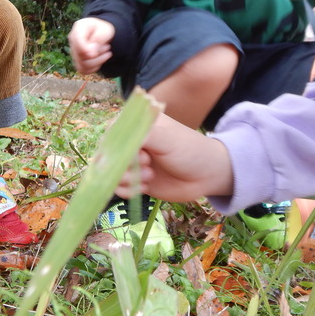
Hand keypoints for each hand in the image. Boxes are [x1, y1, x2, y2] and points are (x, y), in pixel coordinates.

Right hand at [68, 18, 114, 74]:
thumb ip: (98, 40)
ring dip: (98, 61)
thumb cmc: (103, 30)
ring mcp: (73, 51)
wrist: (102, 33)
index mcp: (78, 28)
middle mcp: (72, 40)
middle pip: (81, 55)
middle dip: (97, 54)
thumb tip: (90, 55)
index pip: (77, 41)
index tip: (97, 52)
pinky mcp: (76, 61)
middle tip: (108, 47)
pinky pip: (83, 70)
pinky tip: (100, 59)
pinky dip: (95, 67)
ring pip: (82, 65)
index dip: (86, 50)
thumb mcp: (105, 30)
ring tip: (106, 53)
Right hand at [117, 114, 234, 201]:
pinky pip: (118, 187)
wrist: (207, 176)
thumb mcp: (167, 139)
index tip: (134, 152)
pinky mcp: (135, 180)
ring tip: (150, 176)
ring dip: (126, 178)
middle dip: (123, 163)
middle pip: (108, 154)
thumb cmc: (190, 150)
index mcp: (138, 125)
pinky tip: (145, 188)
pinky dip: (127, 190)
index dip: (116, 145)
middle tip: (147, 164)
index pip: (112, 131)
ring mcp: (133, 162)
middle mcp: (132, 143)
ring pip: (111, 172)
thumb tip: (115, 138)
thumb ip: (142, 135)